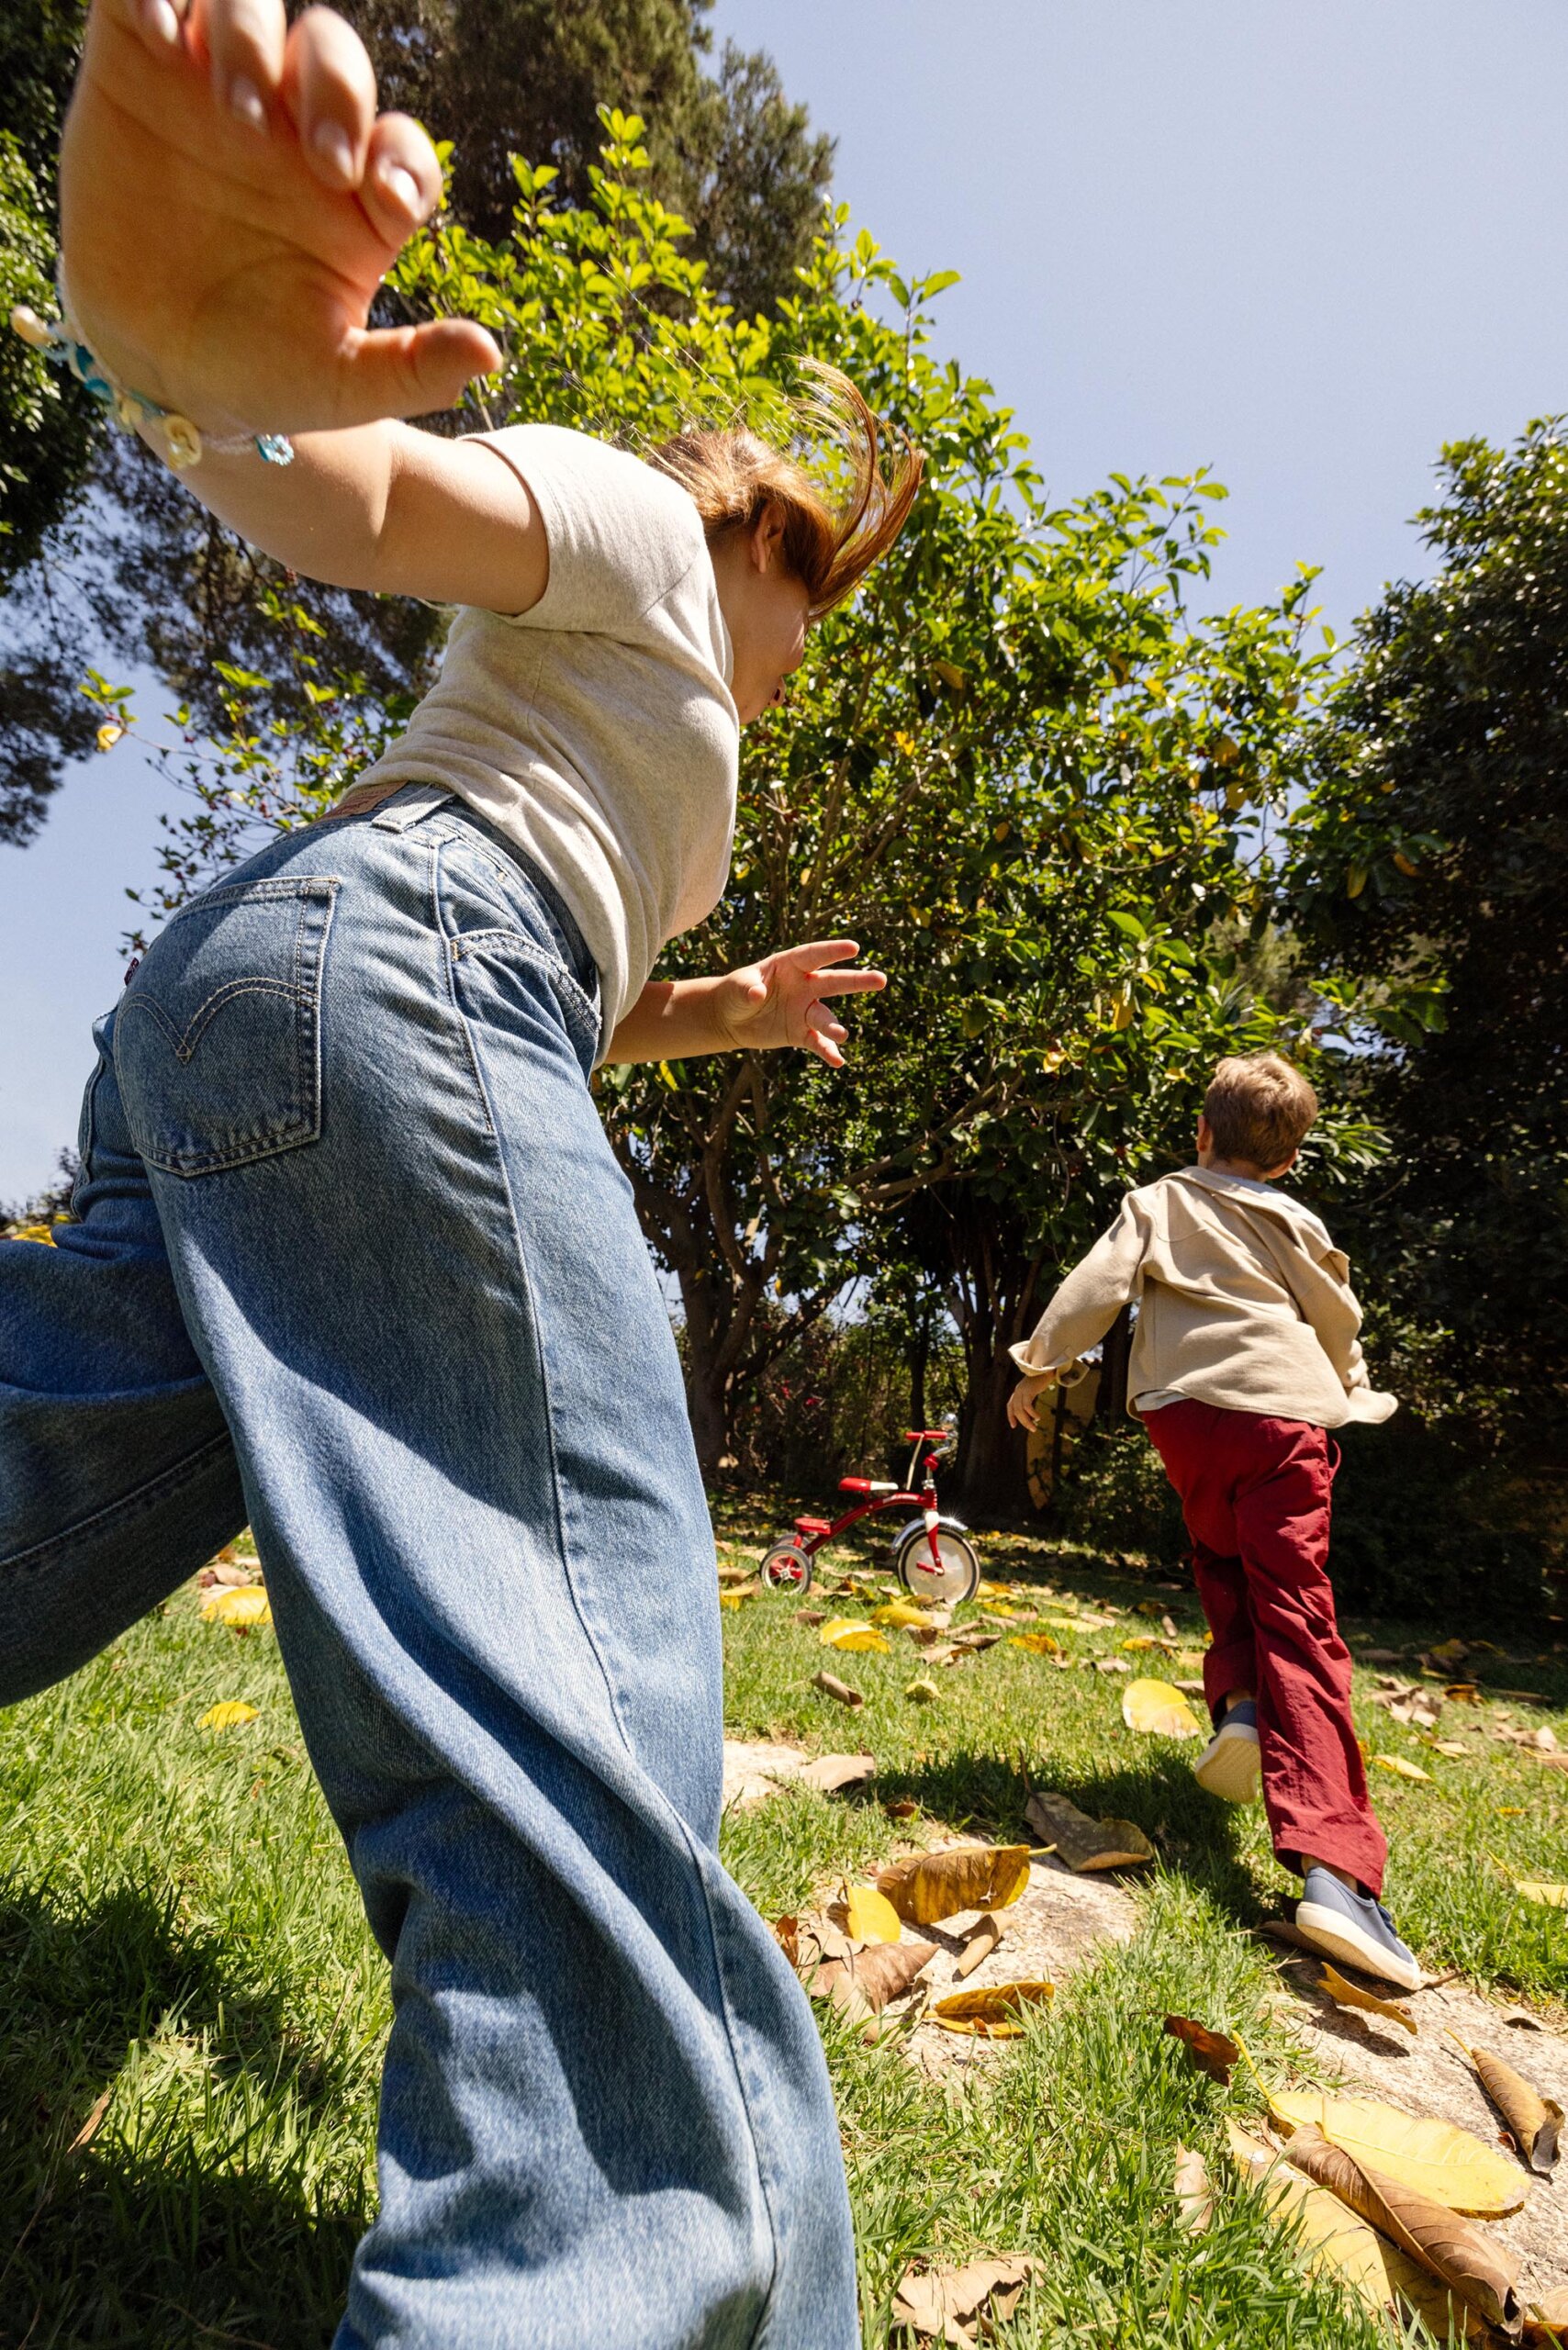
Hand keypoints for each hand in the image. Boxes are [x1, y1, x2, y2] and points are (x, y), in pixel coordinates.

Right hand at [58, 0, 499, 434]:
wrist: (150, 365)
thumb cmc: (253, 370)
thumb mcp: (336, 386)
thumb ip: (412, 371)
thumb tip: (491, 357)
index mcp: (355, 197)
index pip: (402, 147)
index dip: (405, 160)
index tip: (387, 206)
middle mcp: (293, 132)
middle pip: (333, 57)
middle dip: (335, 91)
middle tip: (319, 158)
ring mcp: (217, 92)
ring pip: (252, 8)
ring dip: (252, 37)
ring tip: (237, 111)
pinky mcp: (139, 68)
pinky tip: (162, 37)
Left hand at [714, 940, 885, 1068]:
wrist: (732, 1018)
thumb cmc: (737, 992)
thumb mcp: (737, 987)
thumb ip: (747, 988)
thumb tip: (758, 994)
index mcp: (790, 965)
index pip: (814, 956)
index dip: (833, 951)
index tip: (854, 948)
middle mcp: (804, 986)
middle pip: (833, 982)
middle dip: (856, 981)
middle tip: (880, 980)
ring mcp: (805, 1010)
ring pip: (824, 1016)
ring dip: (833, 1025)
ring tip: (842, 1035)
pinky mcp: (801, 1033)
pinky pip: (818, 1042)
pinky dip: (827, 1051)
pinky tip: (838, 1062)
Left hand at [1007, 1374, 1054, 1432]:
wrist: (1045, 1367)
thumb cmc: (1041, 1378)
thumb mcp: (1033, 1388)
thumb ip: (1030, 1395)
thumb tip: (1032, 1406)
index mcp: (1018, 1391)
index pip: (1010, 1406)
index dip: (1010, 1416)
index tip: (1013, 1426)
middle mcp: (1018, 1391)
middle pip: (1016, 1410)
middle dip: (1023, 1422)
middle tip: (1032, 1429)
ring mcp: (1022, 1390)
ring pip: (1020, 1410)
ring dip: (1027, 1421)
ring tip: (1034, 1427)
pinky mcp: (1028, 1390)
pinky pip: (1027, 1406)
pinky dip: (1032, 1413)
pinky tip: (1037, 1418)